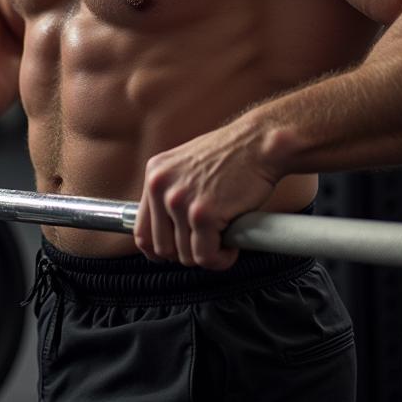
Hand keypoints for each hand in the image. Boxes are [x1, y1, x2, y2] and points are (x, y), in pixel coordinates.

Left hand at [134, 117, 279, 270]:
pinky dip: (221, 258)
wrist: (260, 142)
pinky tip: (232, 243)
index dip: (159, 249)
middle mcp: (160, 186)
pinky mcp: (202, 214)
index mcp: (154, 174)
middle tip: (209, 242)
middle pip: (162, 248)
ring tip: (224, 238)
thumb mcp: (188, 166)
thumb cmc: (233, 156)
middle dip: (187, 253)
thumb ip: (172, 193)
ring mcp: (179, 200)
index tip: (177, 252)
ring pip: (185, 256)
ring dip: (208, 254)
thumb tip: (166, 230)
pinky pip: (206, 256)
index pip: (141, 230)